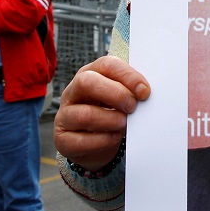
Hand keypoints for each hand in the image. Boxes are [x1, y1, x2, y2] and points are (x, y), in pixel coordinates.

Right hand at [54, 56, 150, 170]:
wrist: (96, 145)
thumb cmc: (112, 114)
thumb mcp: (120, 98)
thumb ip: (130, 91)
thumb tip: (146, 92)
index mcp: (90, 74)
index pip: (106, 64)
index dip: (127, 75)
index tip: (144, 91)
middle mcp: (73, 92)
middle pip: (87, 82)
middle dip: (115, 94)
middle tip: (132, 107)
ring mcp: (64, 115)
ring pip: (84, 114)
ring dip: (110, 120)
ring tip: (124, 124)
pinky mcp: (62, 139)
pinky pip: (81, 140)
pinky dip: (102, 141)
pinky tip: (113, 138)